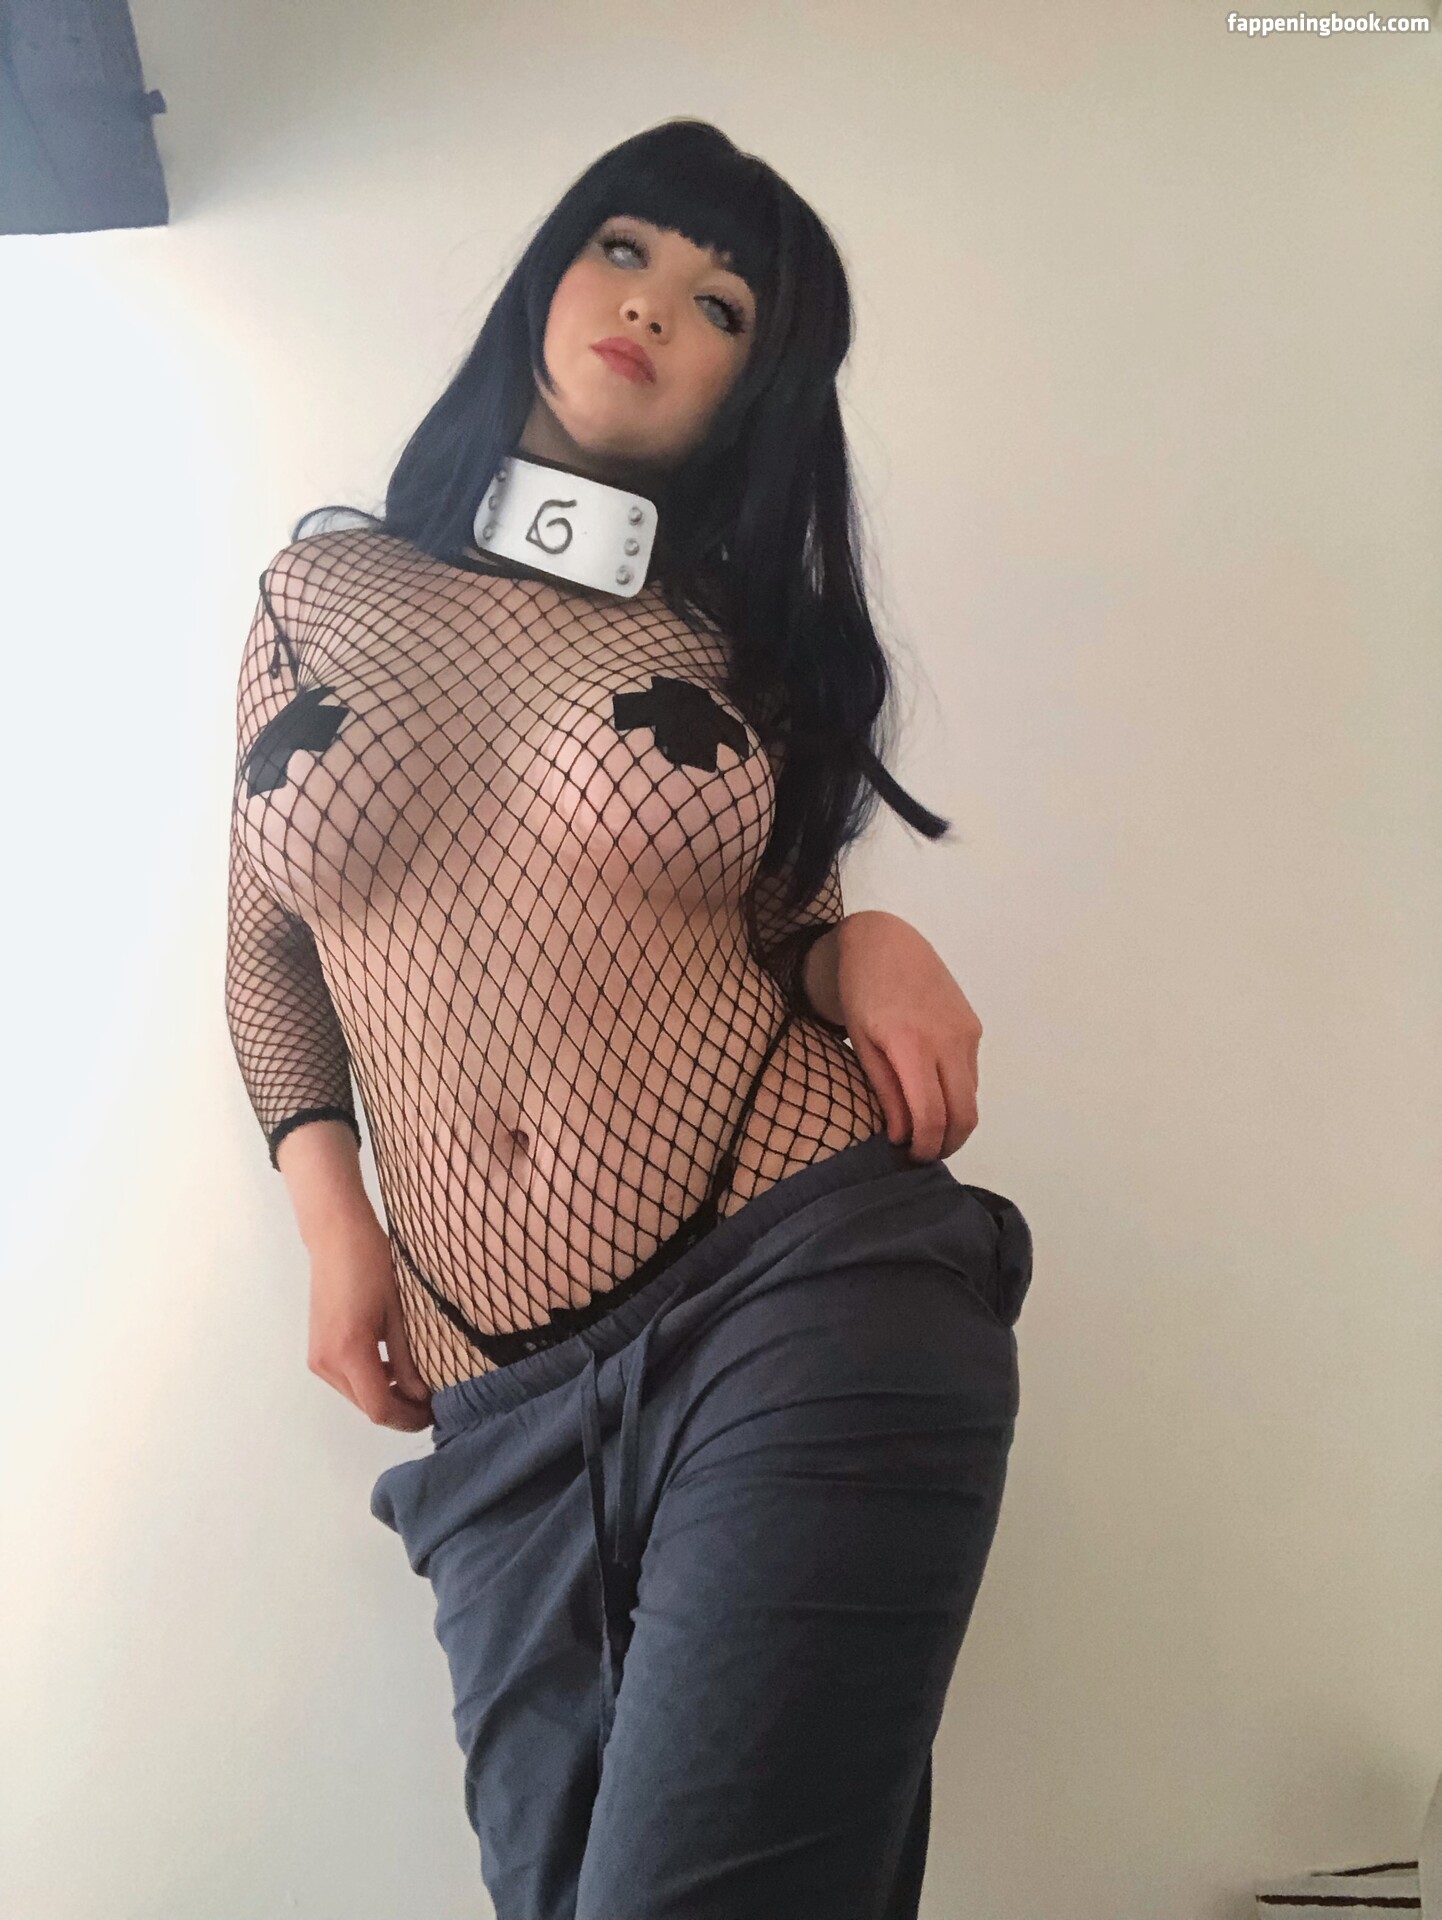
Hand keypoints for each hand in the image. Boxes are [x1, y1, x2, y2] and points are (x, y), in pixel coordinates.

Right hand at [307, 1211, 434, 1430]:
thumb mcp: (399, 1313)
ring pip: (356, 1396)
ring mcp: (318, 1358)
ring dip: (385, 1398)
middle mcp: (327, 1363)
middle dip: (399, 1412)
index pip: (379, 1408)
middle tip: (433, 1405)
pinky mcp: (317, 1350)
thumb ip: (407, 1360)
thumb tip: (421, 1396)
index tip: (435, 1414)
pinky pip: (346, 1380)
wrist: (336, 1236)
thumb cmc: (373, 1264)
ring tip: (419, 1390)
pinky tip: (394, 1370)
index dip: (408, 1419)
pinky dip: (370, 1383)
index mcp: (349, 1352)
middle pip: (366, 1407)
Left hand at [832, 912, 981, 1161]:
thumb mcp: (862, 1044)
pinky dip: (957, 1095)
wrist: (887, 942)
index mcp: (913, 1046)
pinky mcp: (973, 1028)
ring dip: (954, 1122)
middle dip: (946, 1144)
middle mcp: (948, 1041)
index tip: (909, 1156)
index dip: (925, 1146)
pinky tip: (934, 1095)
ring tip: (925, 1129)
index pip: (932, 1115)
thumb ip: (886, 1092)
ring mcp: (966, 1034)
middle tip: (922, 1154)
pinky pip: (971, 1075)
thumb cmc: (862, 993)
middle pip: (964, 1114)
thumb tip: (904, 1135)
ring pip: (972, 1098)